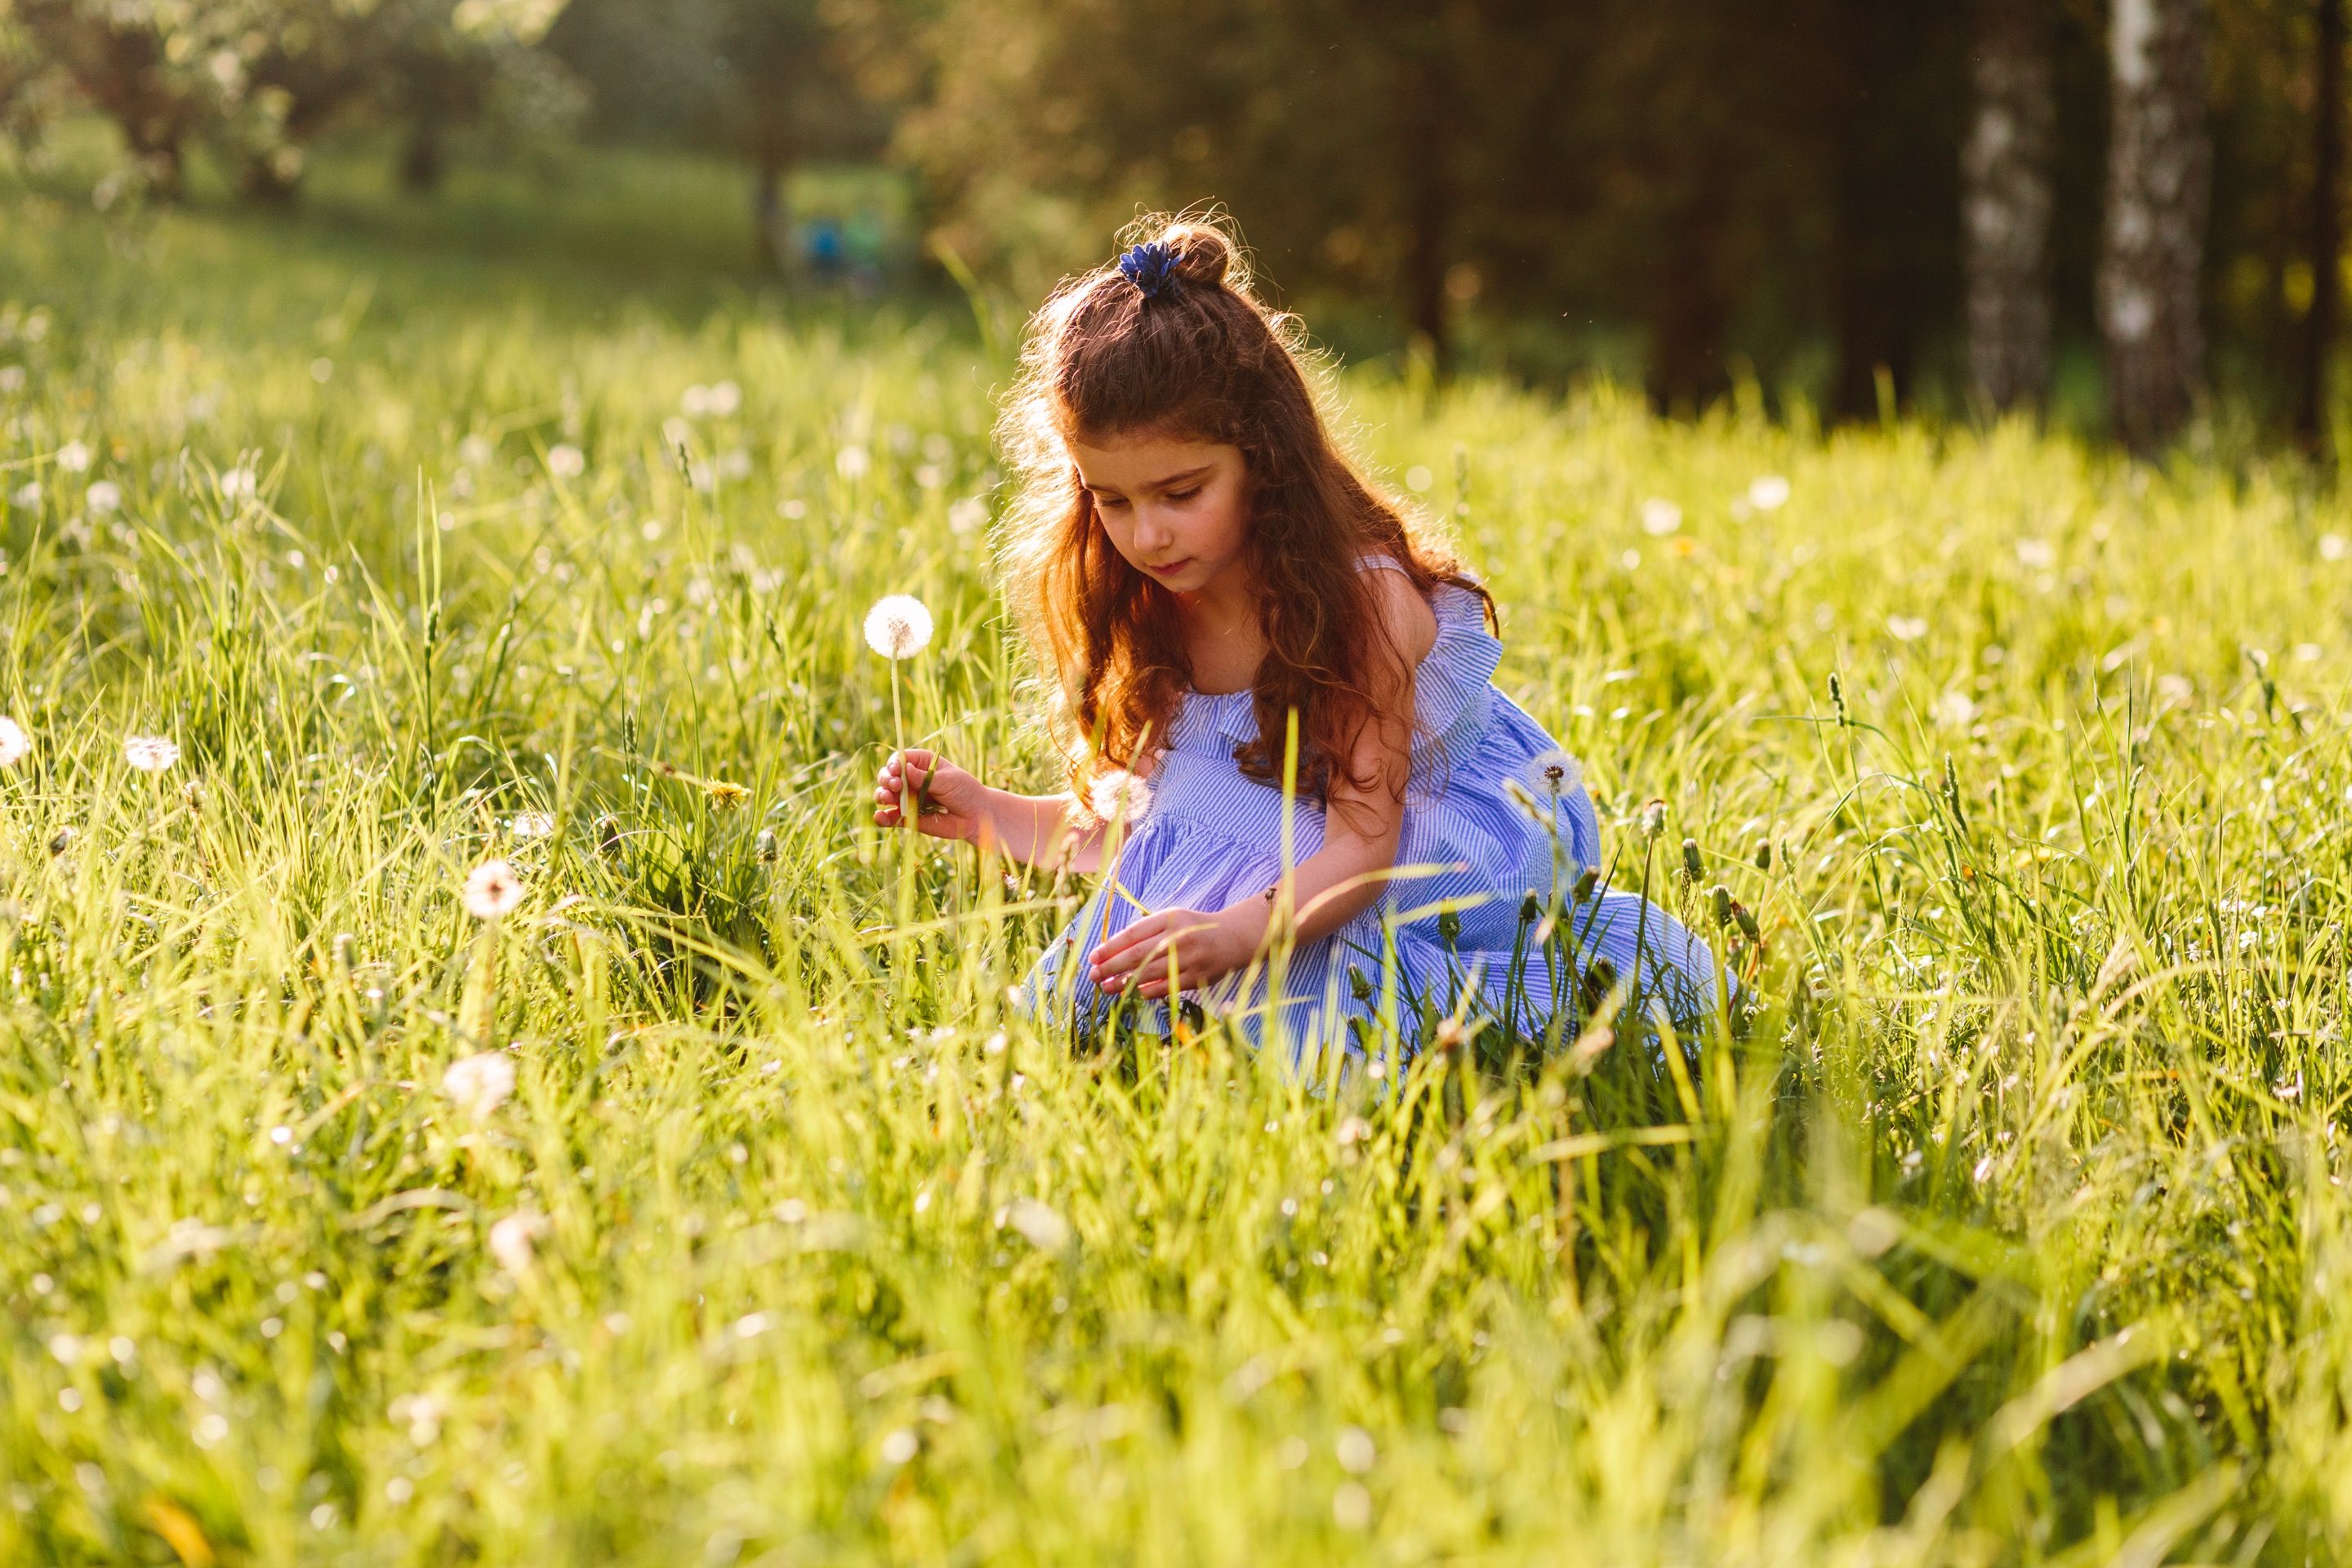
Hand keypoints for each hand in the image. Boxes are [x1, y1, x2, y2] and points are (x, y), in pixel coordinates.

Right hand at [874, 748, 987, 841]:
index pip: (899, 759)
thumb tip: (905, 769)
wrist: (976, 816)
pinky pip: (890, 817)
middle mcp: (910, 780)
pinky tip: (879, 816)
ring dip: (882, 795)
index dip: (894, 764)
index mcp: (921, 763)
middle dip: (887, 779)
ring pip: (885, 795)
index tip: (896, 770)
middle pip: (888, 776)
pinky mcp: (907, 817)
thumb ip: (926, 777)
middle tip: (896, 785)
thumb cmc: (965, 791)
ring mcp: (907, 799)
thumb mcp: (948, 780)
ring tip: (888, 798)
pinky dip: (882, 818)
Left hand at [1088, 901, 1269, 1000]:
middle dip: (1111, 967)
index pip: (1133, 934)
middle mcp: (1178, 937)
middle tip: (1093, 975)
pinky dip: (1145, 991)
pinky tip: (1130, 993)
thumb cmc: (1193, 928)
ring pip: (1149, 973)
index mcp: (1169, 918)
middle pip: (1137, 954)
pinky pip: (1165, 987)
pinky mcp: (1196, 977)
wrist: (1232, 938)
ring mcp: (1188, 959)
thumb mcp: (1171, 918)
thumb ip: (1145, 930)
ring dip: (1123, 982)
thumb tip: (1111, 950)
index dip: (1110, 947)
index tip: (1093, 957)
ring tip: (1106, 987)